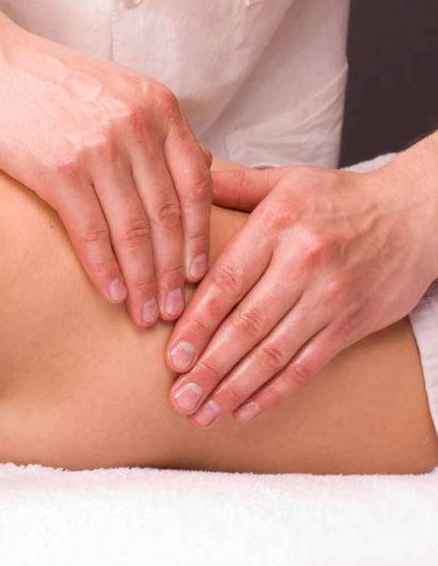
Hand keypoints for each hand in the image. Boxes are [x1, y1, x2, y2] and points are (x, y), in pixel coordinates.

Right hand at [0, 29, 212, 326]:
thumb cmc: (52, 82)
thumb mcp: (120, 89)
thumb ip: (159, 127)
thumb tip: (202, 168)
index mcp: (159, 107)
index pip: (196, 184)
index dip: (200, 236)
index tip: (199, 274)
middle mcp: (136, 126)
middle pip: (168, 215)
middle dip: (173, 272)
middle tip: (176, 309)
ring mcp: (98, 148)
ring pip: (133, 230)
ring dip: (142, 280)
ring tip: (144, 313)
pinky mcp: (59, 169)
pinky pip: (90, 231)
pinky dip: (104, 268)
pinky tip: (110, 293)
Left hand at [166, 158, 437, 425]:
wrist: (416, 216)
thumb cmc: (340, 198)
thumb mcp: (286, 180)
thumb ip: (233, 184)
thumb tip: (186, 173)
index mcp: (277, 227)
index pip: (226, 282)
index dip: (197, 323)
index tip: (172, 355)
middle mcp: (303, 264)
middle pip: (246, 325)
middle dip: (208, 367)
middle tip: (178, 397)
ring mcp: (330, 298)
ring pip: (274, 352)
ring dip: (234, 387)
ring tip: (201, 412)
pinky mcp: (352, 324)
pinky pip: (307, 365)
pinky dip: (274, 391)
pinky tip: (244, 410)